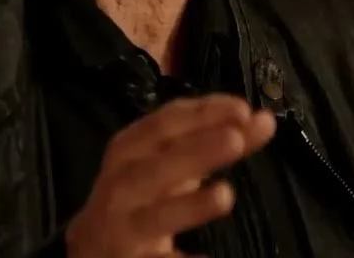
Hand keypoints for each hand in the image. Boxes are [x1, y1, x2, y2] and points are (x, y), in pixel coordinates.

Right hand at [65, 94, 276, 257]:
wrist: (93, 248)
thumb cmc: (139, 194)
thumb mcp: (167, 161)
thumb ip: (213, 140)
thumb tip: (261, 121)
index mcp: (128, 151)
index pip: (162, 125)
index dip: (200, 115)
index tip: (242, 109)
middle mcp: (120, 186)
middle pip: (156, 167)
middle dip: (196, 151)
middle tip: (236, 139)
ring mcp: (121, 228)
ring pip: (153, 216)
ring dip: (188, 205)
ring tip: (225, 195)